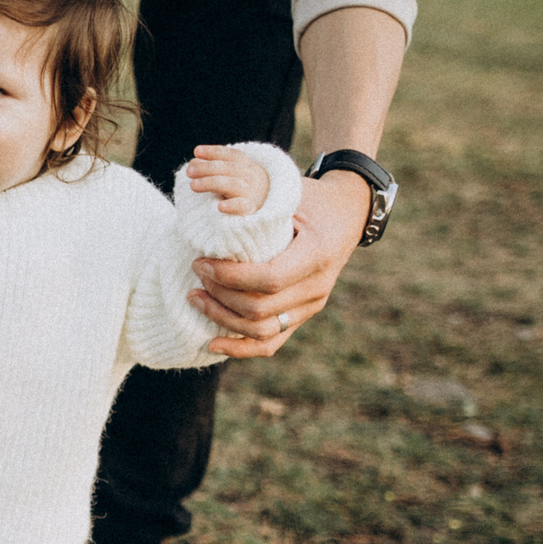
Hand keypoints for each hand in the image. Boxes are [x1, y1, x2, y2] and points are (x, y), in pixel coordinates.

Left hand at [185, 144, 269, 214]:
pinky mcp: (251, 211)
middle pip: (230, 168)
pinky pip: (243, 207)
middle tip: (189, 171)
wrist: (264, 219)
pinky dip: (232, 206)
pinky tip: (219, 207)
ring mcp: (253, 194)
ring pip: (232, 184)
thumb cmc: (238, 196)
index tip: (196, 151)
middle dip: (207, 168)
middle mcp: (252, 178)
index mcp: (247, 167)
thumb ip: (211, 171)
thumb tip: (193, 163)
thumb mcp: (228, 180)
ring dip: (211, 182)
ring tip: (193, 185)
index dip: (215, 152)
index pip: (232, 155)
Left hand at [188, 169, 368, 357]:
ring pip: (261, 330)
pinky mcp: (302, 316)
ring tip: (195, 298)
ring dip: (222, 318)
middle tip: (196, 273)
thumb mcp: (288, 195)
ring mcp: (311, 306)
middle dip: (219, 295)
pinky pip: (271, 343)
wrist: (347, 213)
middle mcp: (317, 287)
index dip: (230, 277)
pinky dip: (240, 348)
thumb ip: (257, 209)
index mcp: (316, 255)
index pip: (269, 279)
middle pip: (259, 308)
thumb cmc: (311, 199)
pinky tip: (211, 343)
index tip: (202, 262)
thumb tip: (215, 212)